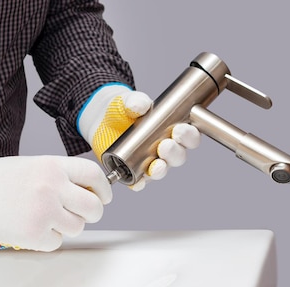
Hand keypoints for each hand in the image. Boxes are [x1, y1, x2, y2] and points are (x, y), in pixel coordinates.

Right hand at [0, 153, 111, 250]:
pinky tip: (31, 227)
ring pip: (77, 228)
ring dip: (66, 227)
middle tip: (79, 214)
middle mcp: (52, 188)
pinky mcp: (34, 234)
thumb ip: (61, 176)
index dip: (103, 188)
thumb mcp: (33, 166)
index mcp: (53, 166)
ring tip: (44, 218)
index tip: (103, 196)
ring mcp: (44, 212)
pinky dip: (47, 239)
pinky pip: (57, 242)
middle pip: (93, 207)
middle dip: (91, 213)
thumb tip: (88, 191)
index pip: (94, 175)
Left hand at [78, 83, 199, 190]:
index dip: (188, 136)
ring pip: (161, 170)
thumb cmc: (122, 109)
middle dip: (174, 153)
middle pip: (178, 156)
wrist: (101, 120)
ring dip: (161, 169)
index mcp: (171, 130)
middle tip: (165, 146)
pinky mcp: (133, 171)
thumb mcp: (128, 102)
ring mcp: (149, 161)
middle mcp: (164, 149)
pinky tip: (139, 181)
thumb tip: (141, 105)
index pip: (189, 137)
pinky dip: (140, 183)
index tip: (179, 130)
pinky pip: (140, 181)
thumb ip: (135, 101)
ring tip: (155, 164)